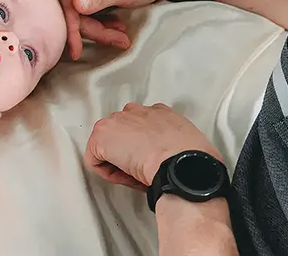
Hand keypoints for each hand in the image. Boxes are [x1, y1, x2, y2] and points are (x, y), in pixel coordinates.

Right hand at [60, 0, 212, 59]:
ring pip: (79, 14)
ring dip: (99, 28)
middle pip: (72, 9)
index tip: (77, 50)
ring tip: (121, 34)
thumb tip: (74, 4)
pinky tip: (117, 26)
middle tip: (119, 39)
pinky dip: (100, 23)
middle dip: (94, 28)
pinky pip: (85, 12)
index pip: (68, 0)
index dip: (72, 26)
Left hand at [85, 102, 221, 191]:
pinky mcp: (101, 137)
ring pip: (108, 145)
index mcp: (160, 112)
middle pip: (122, 132)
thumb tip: (171, 157)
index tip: (151, 161)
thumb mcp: (190, 142)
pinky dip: (108, 173)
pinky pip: (96, 160)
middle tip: (140, 169)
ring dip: (117, 161)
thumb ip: (175, 143)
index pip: (143, 125)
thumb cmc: (191, 157)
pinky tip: (125, 177)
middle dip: (127, 151)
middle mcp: (136, 111)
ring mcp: (116, 121)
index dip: (144, 147)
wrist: (181, 162)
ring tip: (134, 174)